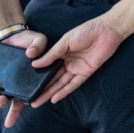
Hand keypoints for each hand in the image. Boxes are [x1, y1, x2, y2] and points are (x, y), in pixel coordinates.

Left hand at [0, 29, 50, 126]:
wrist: (10, 34)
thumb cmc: (27, 41)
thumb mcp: (38, 40)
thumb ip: (40, 45)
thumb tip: (32, 54)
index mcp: (24, 84)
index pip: (20, 103)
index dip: (13, 115)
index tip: (9, 124)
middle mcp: (10, 87)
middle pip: (3, 102)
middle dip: (0, 103)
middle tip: (2, 97)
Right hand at [9, 17, 126, 117]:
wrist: (108, 30)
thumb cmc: (87, 31)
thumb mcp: (66, 41)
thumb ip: (52, 54)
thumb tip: (34, 64)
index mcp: (61, 53)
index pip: (47, 67)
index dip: (37, 76)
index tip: (25, 84)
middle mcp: (67, 62)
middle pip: (52, 78)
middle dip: (41, 89)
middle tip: (29, 99)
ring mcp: (76, 68)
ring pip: (61, 83)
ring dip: (50, 93)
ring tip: (37, 102)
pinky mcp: (86, 72)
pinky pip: (74, 84)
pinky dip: (64, 91)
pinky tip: (55, 98)